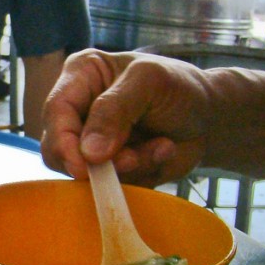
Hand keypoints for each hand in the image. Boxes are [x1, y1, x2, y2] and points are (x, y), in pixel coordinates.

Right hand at [40, 50, 211, 184]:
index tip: (84, 167)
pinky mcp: (106, 169)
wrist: (208, 117)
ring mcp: (89, 144)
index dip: (63, 142)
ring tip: (161, 146)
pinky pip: (110, 186)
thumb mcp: (150, 82)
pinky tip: (162, 151)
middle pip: (58, 150)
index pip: (55, 112)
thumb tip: (88, 153)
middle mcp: (77, 112)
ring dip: (129, 168)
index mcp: (80, 78)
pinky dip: (141, 174)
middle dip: (97, 163)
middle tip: (134, 159)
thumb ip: (115, 110)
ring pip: (86, 174)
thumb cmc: (178, 87)